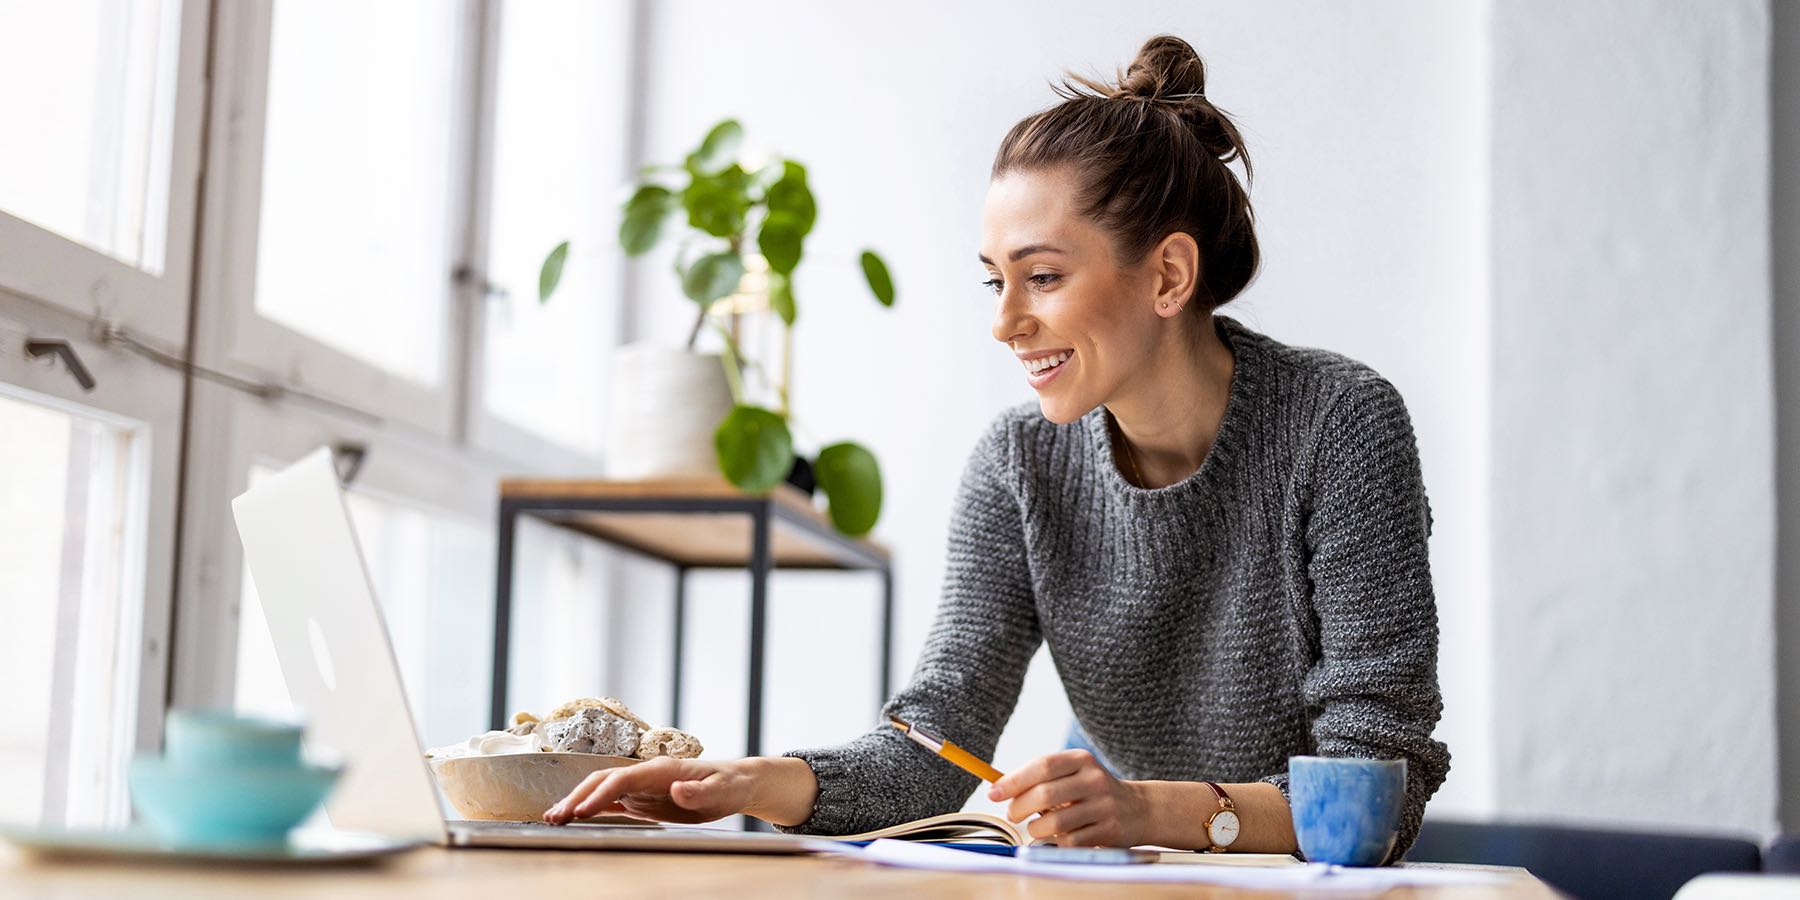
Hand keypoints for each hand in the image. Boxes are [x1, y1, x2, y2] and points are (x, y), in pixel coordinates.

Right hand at [543, 756, 754, 825]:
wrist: (734, 782)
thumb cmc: (729, 785)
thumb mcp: (721, 791)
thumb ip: (699, 792)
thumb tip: (677, 789)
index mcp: (661, 769)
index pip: (622, 779)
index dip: (600, 794)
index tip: (581, 811)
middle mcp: (646, 774)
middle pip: (603, 781)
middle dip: (577, 797)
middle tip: (555, 816)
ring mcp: (641, 786)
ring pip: (601, 790)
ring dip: (577, 802)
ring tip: (553, 817)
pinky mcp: (642, 798)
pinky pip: (611, 802)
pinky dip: (591, 808)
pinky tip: (574, 817)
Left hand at [986, 749, 1147, 846]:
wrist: (1138, 809)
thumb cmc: (1091, 791)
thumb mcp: (1073, 774)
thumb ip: (1040, 778)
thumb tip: (998, 788)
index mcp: (1081, 760)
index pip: (1042, 766)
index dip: (1013, 780)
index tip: (993, 793)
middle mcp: (1094, 780)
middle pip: (1045, 794)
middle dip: (1019, 808)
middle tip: (1012, 815)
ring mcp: (1103, 806)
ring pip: (1054, 823)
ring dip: (1036, 829)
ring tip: (1037, 827)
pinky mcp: (1109, 830)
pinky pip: (1070, 842)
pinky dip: (1057, 842)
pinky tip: (1060, 836)